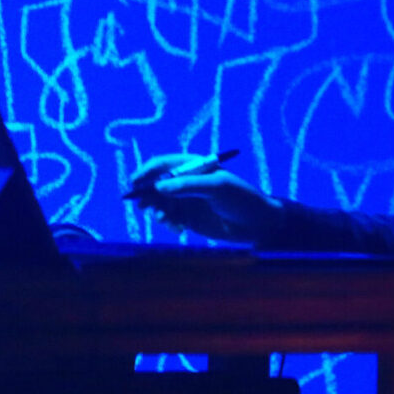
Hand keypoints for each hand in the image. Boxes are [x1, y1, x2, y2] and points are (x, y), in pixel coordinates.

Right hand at [127, 154, 283, 241]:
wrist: (257, 224)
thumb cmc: (241, 199)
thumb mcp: (217, 187)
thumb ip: (188, 186)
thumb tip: (159, 187)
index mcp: (193, 166)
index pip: (162, 164)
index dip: (146, 172)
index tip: (135, 184)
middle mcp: (185, 182)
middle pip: (155, 184)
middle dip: (147, 195)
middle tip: (145, 207)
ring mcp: (185, 201)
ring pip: (158, 204)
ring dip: (157, 212)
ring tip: (166, 221)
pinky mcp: (187, 218)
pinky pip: (167, 219)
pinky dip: (167, 223)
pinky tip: (179, 230)